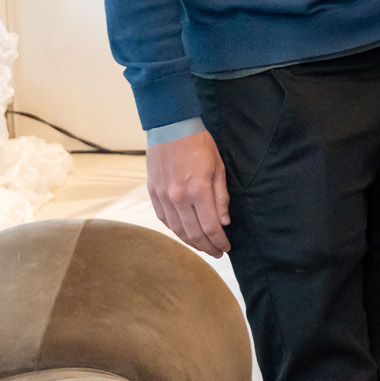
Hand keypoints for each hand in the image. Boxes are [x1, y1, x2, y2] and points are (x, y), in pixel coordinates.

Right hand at [147, 130, 231, 256]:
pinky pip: (164, 219)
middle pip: (193, 233)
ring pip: (177, 229)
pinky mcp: (153, 193)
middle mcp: (178, 198)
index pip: (211, 227)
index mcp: (198, 191)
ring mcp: (163, 197)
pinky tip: (185, 233)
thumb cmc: (199, 145)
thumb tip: (224, 222)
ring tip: (203, 246)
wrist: (171, 128)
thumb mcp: (218, 168)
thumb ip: (221, 197)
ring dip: (191, 242)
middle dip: (207, 246)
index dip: (219, 241)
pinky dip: (175, 230)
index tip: (227, 247)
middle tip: (217, 252)